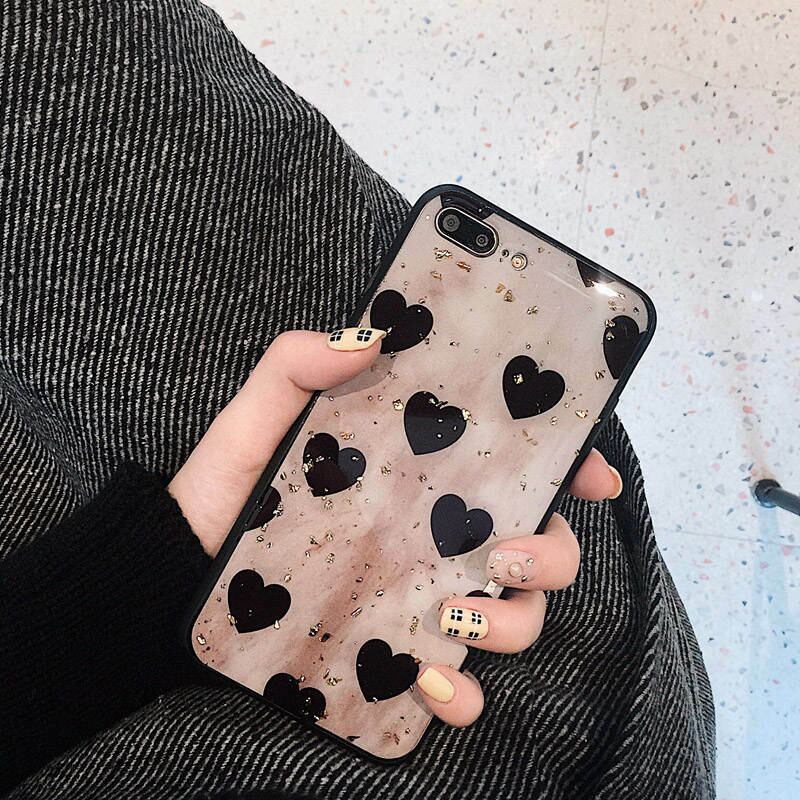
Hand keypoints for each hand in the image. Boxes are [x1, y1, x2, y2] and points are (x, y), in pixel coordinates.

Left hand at [168, 329, 622, 725]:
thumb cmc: (225, 492)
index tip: (594, 472)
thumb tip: (367, 337)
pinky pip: (458, 687)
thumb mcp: (258, 418)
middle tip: (508, 554)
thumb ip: (300, 365)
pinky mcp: (395, 654)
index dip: (571, 465)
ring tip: (455, 615)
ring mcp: (421, 597)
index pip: (517, 467)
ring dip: (513, 625)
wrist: (177, 575)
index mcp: (422, 476)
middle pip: (539, 548)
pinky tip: (430, 683)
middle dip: (554, 555)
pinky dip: (462, 695)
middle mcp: (436, 537)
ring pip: (515, 619)